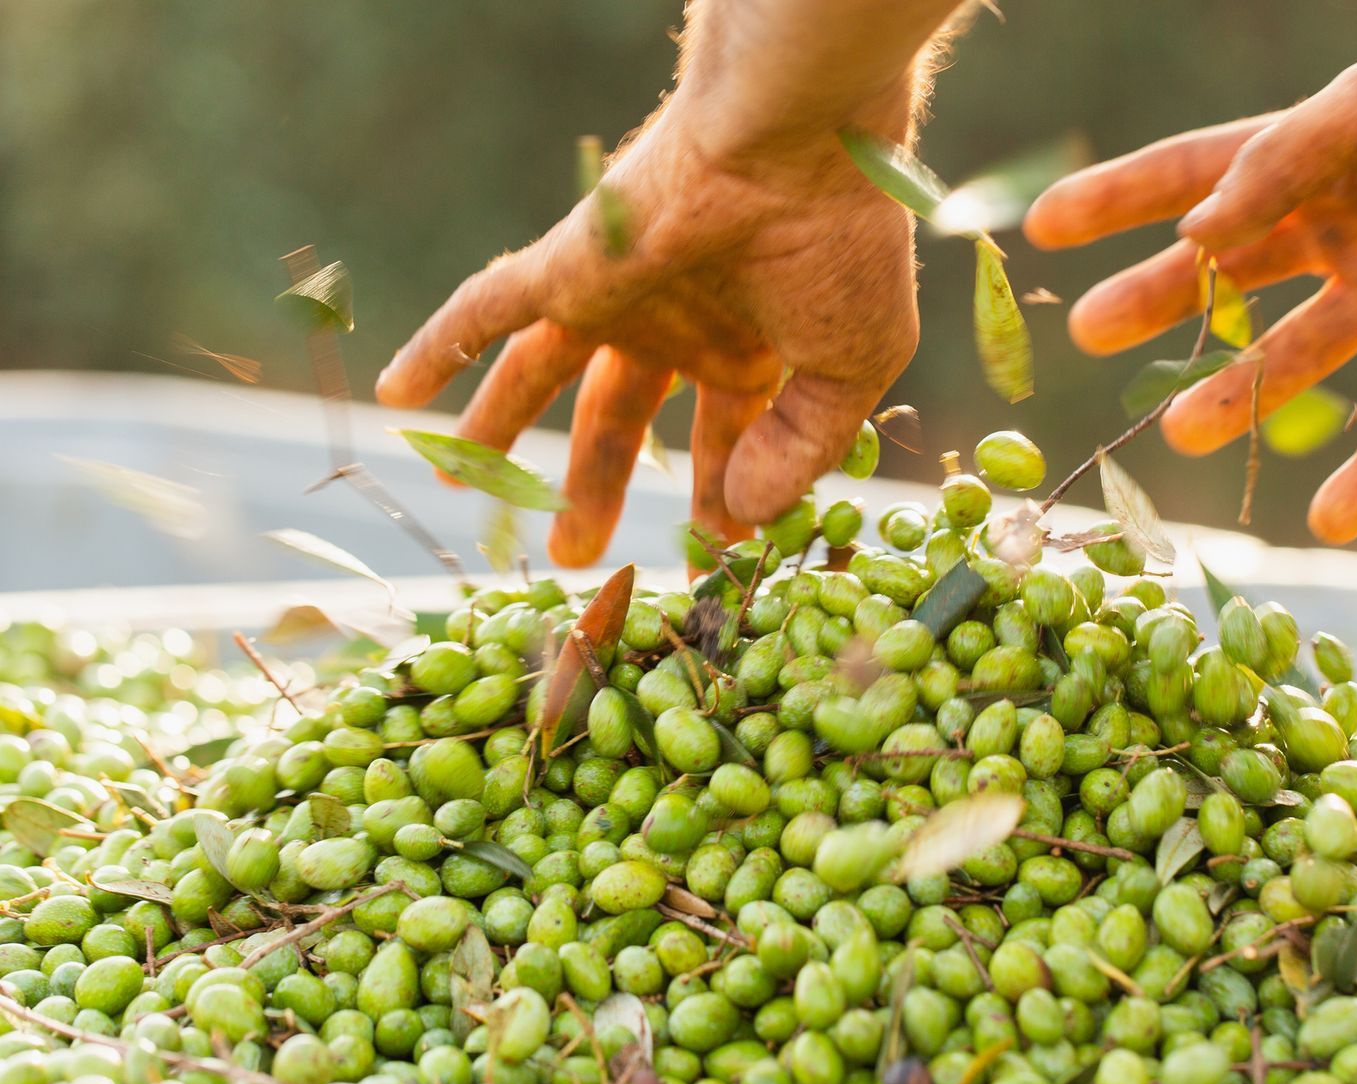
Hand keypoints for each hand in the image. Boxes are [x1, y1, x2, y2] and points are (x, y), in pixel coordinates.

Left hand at [377, 97, 917, 565]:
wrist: (795, 149)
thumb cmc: (840, 250)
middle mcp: (673, 323)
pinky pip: (484, 312)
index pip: (715, 437)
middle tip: (572, 554)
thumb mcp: (851, 371)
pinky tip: (397, 397)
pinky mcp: (568, 268)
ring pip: (540, 375)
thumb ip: (803, 449)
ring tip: (464, 491)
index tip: (705, 551)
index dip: (711, 495)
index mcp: (746, 345)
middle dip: (593, 488)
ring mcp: (615, 296)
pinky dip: (440, 349)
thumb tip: (745, 513)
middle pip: (615, 420)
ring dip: (502, 432)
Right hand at [1025, 42, 1356, 542]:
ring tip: (1183, 433)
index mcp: (1320, 158)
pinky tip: (1324, 522)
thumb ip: (1278, 164)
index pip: (1196, 177)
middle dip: (1157, 301)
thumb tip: (1193, 233)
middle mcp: (1347, 225)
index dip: (1118, 199)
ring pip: (1298, 354)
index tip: (1046, 228)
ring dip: (1239, 394)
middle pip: (1229, 273)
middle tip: (1087, 334)